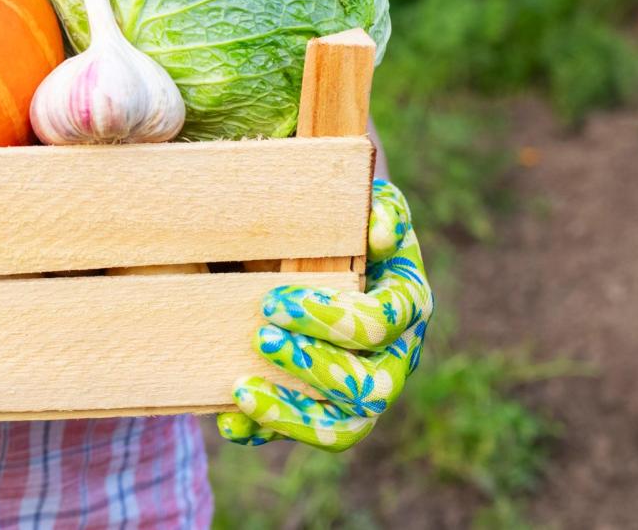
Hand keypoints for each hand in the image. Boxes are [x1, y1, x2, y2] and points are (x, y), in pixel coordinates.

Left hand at [217, 178, 433, 450]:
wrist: (332, 242)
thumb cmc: (347, 220)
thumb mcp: (365, 203)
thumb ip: (380, 208)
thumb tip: (380, 233)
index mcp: (406, 302)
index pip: (378, 323)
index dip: (328, 319)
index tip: (273, 303)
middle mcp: (397, 354)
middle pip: (370, 386)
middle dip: (312, 365)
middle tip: (260, 336)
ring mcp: (367, 386)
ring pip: (346, 427)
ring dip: (292, 413)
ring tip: (241, 389)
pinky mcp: (334, 407)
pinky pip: (307, 434)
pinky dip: (268, 432)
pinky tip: (231, 424)